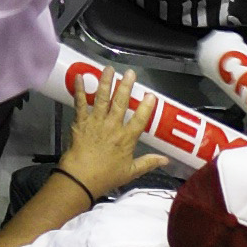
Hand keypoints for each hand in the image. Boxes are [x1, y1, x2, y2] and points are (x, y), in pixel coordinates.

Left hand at [57, 68, 168, 197]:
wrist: (81, 178)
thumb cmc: (107, 176)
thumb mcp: (131, 172)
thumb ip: (148, 163)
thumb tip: (166, 160)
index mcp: (126, 139)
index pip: (139, 120)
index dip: (146, 108)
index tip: (151, 95)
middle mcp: (112, 127)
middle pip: (120, 103)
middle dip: (126, 87)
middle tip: (130, 73)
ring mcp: (96, 122)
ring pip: (102, 99)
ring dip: (105, 82)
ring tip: (109, 69)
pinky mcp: (80, 121)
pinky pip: (80, 103)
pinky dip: (79, 90)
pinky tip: (80, 77)